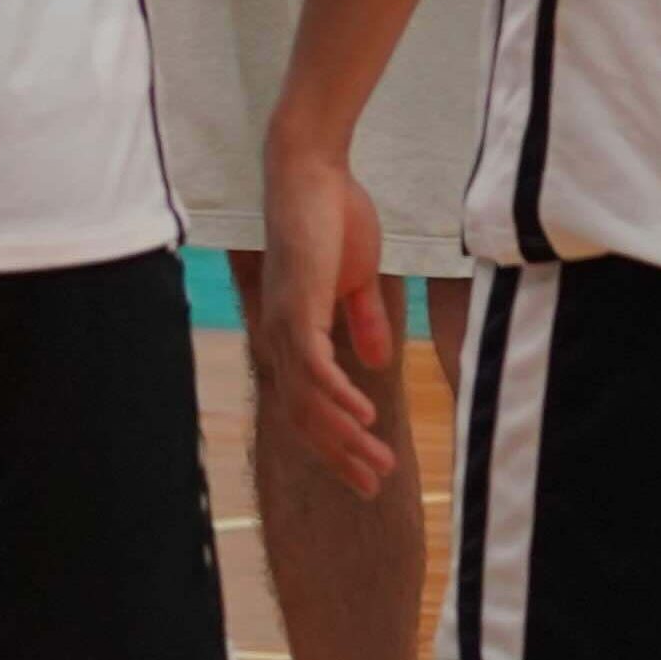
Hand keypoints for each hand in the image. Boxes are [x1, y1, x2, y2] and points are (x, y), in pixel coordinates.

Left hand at [256, 126, 395, 494]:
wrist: (314, 172)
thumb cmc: (334, 217)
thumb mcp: (355, 279)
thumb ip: (362, 318)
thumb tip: (375, 359)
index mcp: (292, 335)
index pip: (308, 407)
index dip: (337, 444)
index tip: (367, 475)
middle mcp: (279, 338)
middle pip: (304, 418)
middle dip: (341, 457)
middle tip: (375, 488)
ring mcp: (283, 325)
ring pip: (310, 402)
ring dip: (347, 436)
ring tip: (380, 463)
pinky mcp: (296, 307)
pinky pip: (314, 366)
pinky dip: (338, 396)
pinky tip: (365, 417)